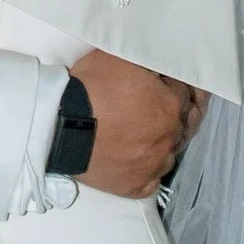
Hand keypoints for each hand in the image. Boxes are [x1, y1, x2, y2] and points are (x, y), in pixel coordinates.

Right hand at [73, 50, 203, 198]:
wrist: (60, 124)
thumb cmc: (90, 88)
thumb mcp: (120, 57)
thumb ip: (147, 60)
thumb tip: (158, 61)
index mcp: (170, 106)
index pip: (183, 94)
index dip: (171, 87)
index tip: (161, 85)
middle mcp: (169, 137)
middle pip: (181, 125)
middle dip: (172, 115)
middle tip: (155, 109)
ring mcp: (153, 165)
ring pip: (169, 154)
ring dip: (162, 144)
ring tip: (145, 136)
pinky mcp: (135, 186)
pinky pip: (153, 181)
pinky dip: (149, 171)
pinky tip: (141, 162)